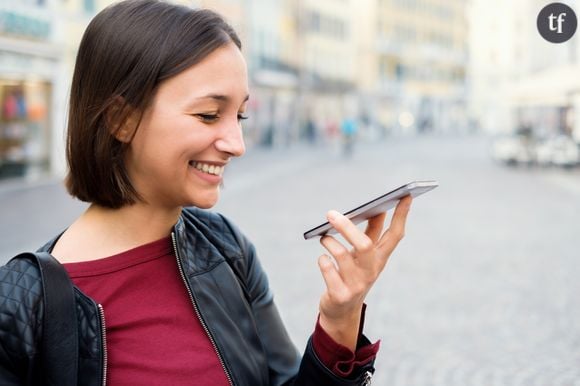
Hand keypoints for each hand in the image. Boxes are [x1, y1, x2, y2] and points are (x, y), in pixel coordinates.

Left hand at [317, 196, 411, 350]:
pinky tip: (323, 259)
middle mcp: (371, 271)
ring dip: (329, 242)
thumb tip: (377, 209)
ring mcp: (356, 285)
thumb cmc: (352, 275)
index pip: (395, 235)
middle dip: (347, 227)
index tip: (406, 195)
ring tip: (324, 237)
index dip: (401, 215)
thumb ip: (370, 234)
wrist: (341, 311)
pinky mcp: (340, 295)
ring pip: (341, 256)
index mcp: (380, 259)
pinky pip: (328, 269)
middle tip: (331, 214)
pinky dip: (323, 260)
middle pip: (365, 245)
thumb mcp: (363, 257)